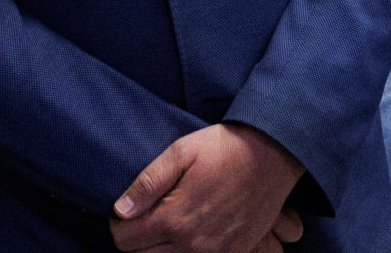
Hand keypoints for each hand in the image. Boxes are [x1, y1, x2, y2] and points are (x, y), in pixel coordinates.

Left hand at [112, 124, 303, 252]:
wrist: (272, 155)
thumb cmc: (224, 149)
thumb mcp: (181, 152)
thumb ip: (147, 182)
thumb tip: (120, 209)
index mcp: (174, 219)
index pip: (126, 241)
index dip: (118, 225)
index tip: (124, 212)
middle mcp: (192, 244)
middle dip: (137, 237)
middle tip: (146, 215)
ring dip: (161, 247)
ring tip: (168, 222)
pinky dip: (188, 251)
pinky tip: (191, 231)